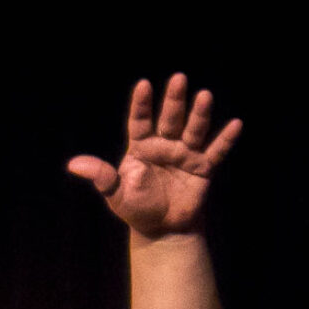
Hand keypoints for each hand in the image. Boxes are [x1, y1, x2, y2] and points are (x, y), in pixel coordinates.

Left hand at [69, 74, 241, 237]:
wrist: (161, 230)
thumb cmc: (136, 208)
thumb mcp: (115, 193)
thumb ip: (100, 176)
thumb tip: (73, 164)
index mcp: (141, 147)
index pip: (140, 121)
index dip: (142, 104)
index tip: (143, 85)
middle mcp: (165, 145)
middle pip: (170, 119)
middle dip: (174, 100)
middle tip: (178, 78)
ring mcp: (186, 154)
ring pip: (194, 130)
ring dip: (200, 113)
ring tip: (204, 95)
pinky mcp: (203, 167)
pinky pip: (216, 151)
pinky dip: (225, 139)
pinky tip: (235, 124)